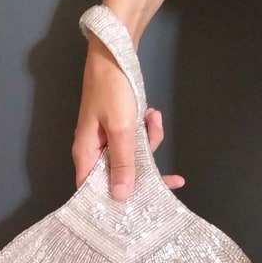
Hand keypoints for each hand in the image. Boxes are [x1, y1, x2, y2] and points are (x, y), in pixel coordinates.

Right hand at [72, 36, 184, 199]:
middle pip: (120, 176)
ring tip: (154, 118)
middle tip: (174, 178)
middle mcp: (95, 150)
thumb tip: (119, 196)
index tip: (142, 211)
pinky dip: (147, 129)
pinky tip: (152, 113)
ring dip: (150, 141)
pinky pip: (136, 139)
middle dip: (147, 170)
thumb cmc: (112, 89)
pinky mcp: (119, 127)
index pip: (94, 191)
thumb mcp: (121, 128)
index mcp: (87, 154)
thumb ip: (123, 162)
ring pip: (133, 156)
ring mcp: (108, 138)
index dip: (115, 203)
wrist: (115, 51)